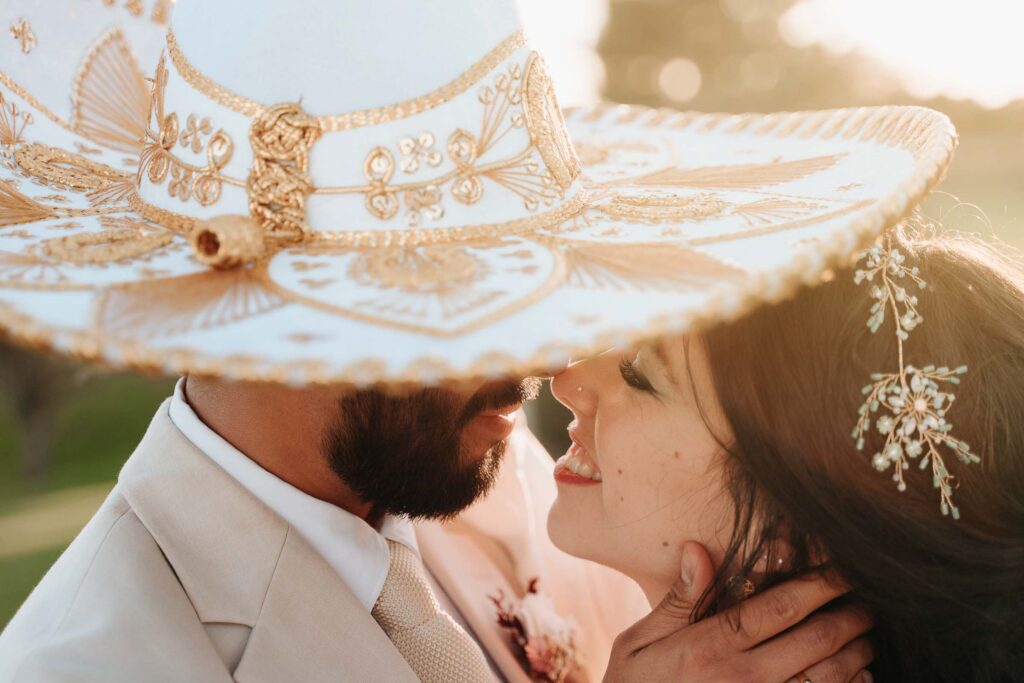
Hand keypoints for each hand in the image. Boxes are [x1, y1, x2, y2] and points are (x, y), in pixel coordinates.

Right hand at [603, 542, 873, 682]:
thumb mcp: (639, 642)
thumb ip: (678, 600)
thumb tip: (699, 549)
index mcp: (709, 645)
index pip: (779, 606)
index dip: (819, 583)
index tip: (843, 567)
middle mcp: (741, 677)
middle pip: (816, 639)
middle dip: (850, 614)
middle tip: (867, 599)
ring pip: (827, 676)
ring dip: (856, 652)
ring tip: (867, 635)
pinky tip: (858, 676)